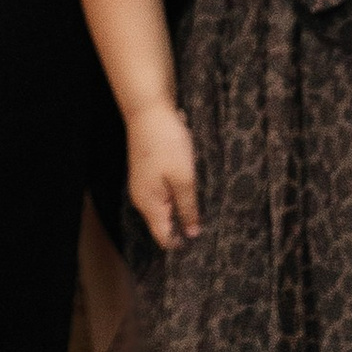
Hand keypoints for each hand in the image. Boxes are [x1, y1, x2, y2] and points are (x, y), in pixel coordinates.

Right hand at [124, 98, 201, 247]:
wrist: (148, 107)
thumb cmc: (166, 143)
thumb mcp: (183, 177)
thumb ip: (188, 207)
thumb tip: (192, 234)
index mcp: (148, 204)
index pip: (163, 237)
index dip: (182, 243)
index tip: (204, 244)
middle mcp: (142, 197)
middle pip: (164, 221)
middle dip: (184, 222)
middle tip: (209, 222)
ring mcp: (144, 181)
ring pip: (166, 203)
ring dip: (183, 203)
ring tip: (204, 204)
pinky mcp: (149, 168)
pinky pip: (165, 188)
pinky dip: (178, 188)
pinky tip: (192, 183)